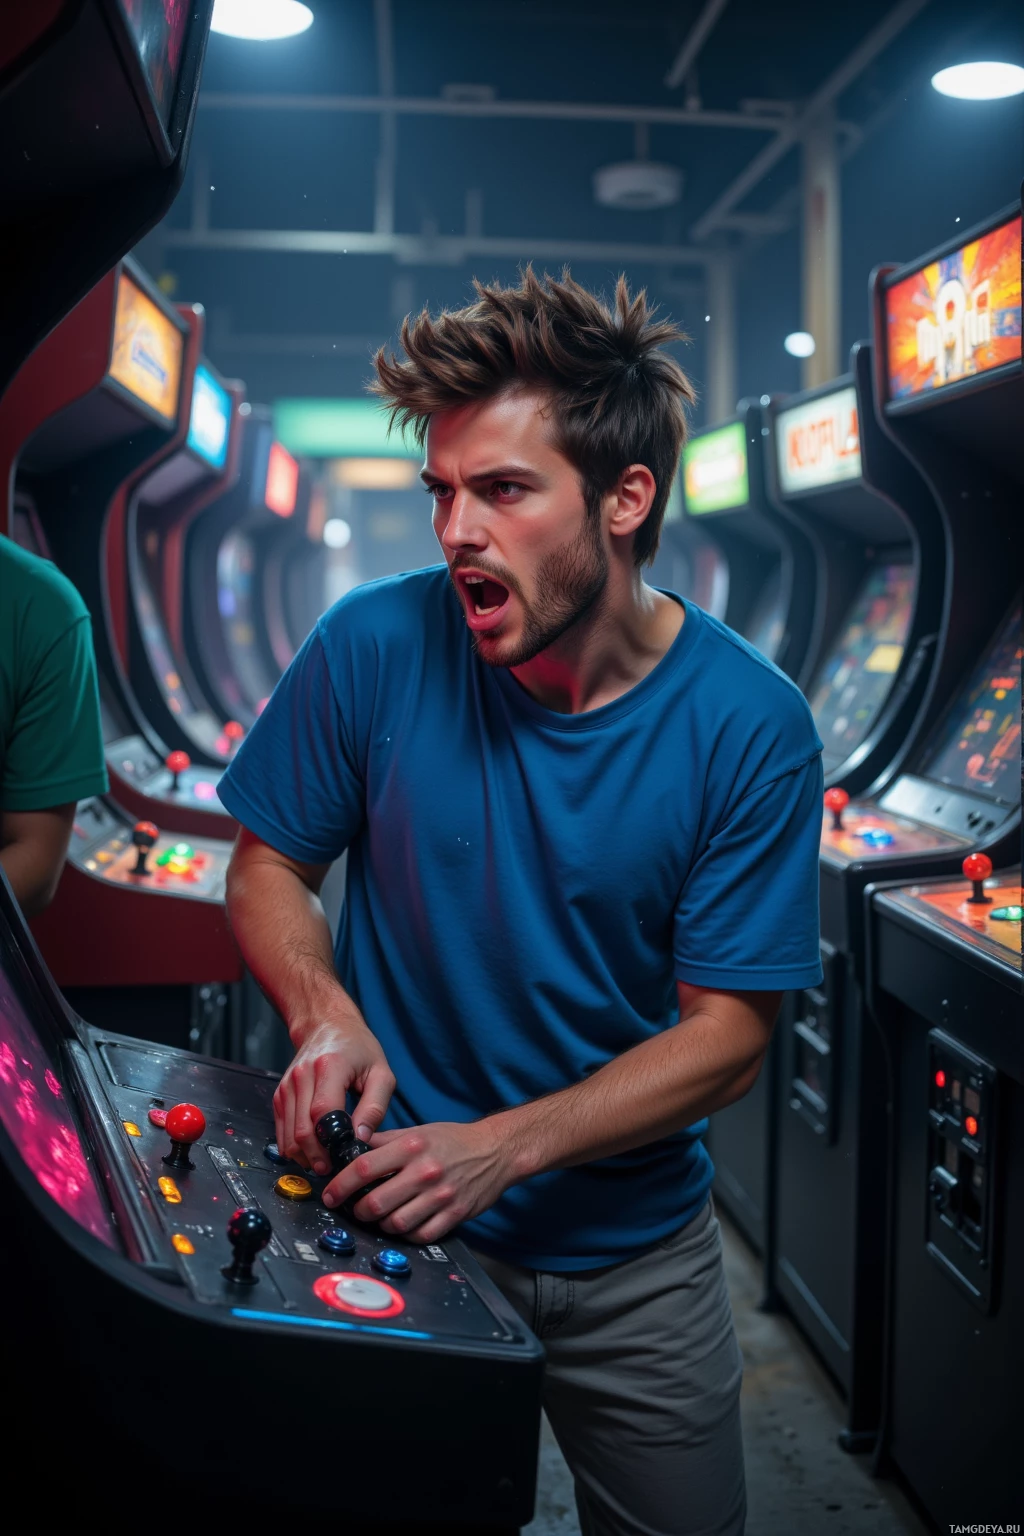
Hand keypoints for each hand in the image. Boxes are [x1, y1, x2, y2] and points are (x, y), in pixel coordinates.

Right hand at [273, 1018, 394, 1175]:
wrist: (327, 1025)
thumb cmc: (358, 1048)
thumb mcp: (381, 1072)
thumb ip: (375, 1107)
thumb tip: (361, 1139)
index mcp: (329, 1067)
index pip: (323, 1112)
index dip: (332, 1141)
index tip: (345, 1156)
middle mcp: (302, 1076)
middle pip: (302, 1130)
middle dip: (318, 1156)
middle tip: (335, 1170)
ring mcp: (287, 1086)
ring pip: (289, 1135)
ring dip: (305, 1156)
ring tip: (324, 1164)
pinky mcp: (280, 1095)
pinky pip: (281, 1131)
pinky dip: (294, 1147)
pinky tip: (311, 1153)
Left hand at [322, 1120, 513, 1244]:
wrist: (495, 1151)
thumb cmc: (453, 1140)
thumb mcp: (417, 1132)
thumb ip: (384, 1141)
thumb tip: (349, 1150)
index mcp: (412, 1146)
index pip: (364, 1167)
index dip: (341, 1185)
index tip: (330, 1194)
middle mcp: (425, 1171)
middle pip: (376, 1203)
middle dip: (358, 1211)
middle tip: (355, 1209)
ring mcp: (441, 1196)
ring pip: (396, 1224)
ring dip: (381, 1225)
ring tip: (380, 1217)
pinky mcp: (454, 1215)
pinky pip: (421, 1235)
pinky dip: (407, 1234)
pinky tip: (404, 1225)